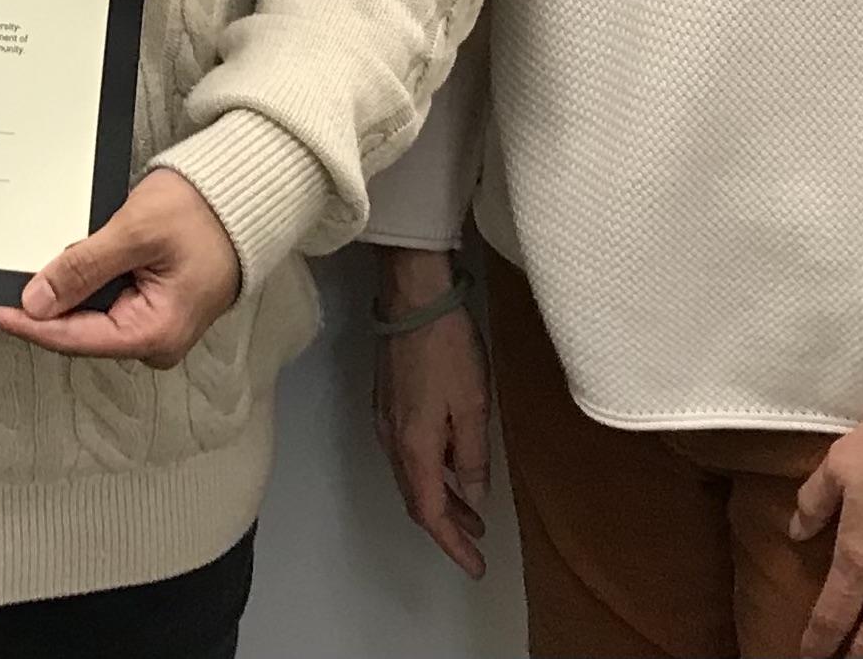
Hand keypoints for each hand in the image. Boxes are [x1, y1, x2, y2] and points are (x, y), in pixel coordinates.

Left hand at [0, 168, 241, 368]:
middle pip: (78, 331)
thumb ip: (84, 267)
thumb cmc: (205, 211)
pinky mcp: (151, 305)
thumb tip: (36, 301)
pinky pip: (105, 302)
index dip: (28, 323)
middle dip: (40, 308)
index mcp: (155, 333)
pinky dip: (81, 284)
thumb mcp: (135, 232)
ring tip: (25, 270)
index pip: (73, 338)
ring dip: (60, 294)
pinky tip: (59, 266)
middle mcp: (155, 339)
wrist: (246, 193)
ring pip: (89, 317)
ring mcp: (154, 324)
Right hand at [371, 248, 489, 577]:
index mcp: (414, 446)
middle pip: (416, 498)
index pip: (429, 512)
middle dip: (447, 524)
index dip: (452, 544)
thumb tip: (472, 498)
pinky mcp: (386, 401)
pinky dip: (430, 471)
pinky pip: (407, 453)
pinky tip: (451, 464)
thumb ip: (471, 457)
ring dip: (440, 497)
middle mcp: (392, 440)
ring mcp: (385, 419)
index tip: (475, 565)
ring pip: (411, 476)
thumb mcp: (473, 405)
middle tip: (477, 540)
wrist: (412, 297)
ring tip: (471, 509)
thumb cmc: (447, 347)